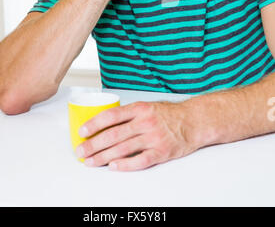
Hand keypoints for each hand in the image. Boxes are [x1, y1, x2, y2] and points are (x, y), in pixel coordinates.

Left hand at [75, 100, 202, 170]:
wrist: (193, 121)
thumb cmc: (168, 115)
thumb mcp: (147, 107)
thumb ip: (128, 115)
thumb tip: (103, 124)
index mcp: (140, 108)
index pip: (112, 115)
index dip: (94, 124)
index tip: (82, 131)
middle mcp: (145, 122)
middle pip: (114, 135)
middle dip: (94, 144)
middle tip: (81, 152)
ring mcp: (154, 137)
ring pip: (123, 149)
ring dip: (104, 157)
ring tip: (91, 162)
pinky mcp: (161, 152)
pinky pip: (140, 160)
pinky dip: (125, 165)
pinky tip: (114, 167)